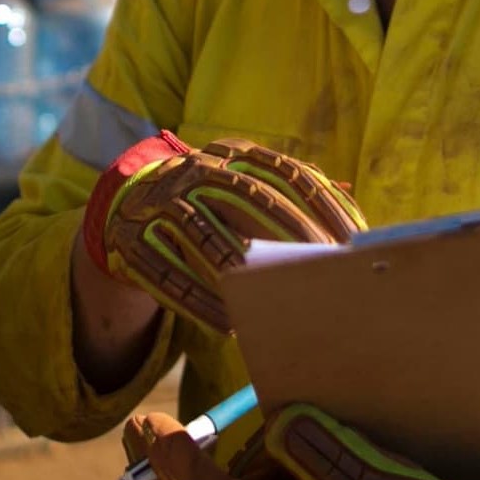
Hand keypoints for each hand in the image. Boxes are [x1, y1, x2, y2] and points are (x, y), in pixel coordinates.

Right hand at [80, 134, 364, 333]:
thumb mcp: (242, 186)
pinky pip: (168, 273)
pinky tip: (229, 323)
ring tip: (276, 299)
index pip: (283, 170)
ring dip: (241, 269)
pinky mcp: (131, 241)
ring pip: (203, 233)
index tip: (350, 239)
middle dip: (290, 231)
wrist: (129, 207)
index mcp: (229, 156)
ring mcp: (158, 204)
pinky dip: (200, 301)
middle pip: (246, 196)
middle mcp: (193, 171)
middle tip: (322, 269)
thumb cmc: (210, 205)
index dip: (319, 202)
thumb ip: (289, 195)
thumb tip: (350, 208)